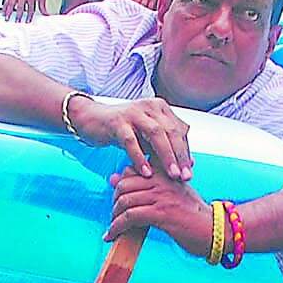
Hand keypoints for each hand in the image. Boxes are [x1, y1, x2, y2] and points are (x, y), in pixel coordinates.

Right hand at [2, 0, 46, 22]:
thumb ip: (43, 6)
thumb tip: (46, 14)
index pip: (30, 8)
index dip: (29, 16)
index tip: (27, 21)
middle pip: (20, 7)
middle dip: (18, 15)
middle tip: (17, 21)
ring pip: (12, 4)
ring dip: (9, 12)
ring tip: (7, 18)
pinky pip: (7, 0)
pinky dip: (4, 7)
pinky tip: (3, 12)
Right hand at [68, 95, 191, 180]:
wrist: (92, 119)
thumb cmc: (123, 130)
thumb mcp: (147, 137)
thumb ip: (166, 146)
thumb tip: (190, 163)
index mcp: (160, 107)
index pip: (179, 130)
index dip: (186, 151)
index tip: (189, 172)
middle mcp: (149, 106)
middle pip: (171, 131)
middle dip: (180, 155)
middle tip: (185, 176)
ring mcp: (133, 112)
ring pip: (155, 134)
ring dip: (166, 156)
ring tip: (171, 175)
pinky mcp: (117, 121)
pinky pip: (131, 141)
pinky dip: (140, 157)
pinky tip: (146, 172)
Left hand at [104, 168, 211, 253]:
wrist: (216, 229)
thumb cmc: (192, 213)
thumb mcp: (171, 193)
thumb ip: (145, 185)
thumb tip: (114, 177)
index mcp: (165, 172)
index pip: (131, 170)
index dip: (120, 185)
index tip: (119, 199)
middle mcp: (162, 180)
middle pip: (124, 185)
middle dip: (114, 201)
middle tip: (115, 214)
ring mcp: (161, 196)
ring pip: (125, 201)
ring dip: (114, 217)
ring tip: (113, 227)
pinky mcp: (161, 213)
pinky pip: (130, 217)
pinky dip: (117, 227)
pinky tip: (112, 235)